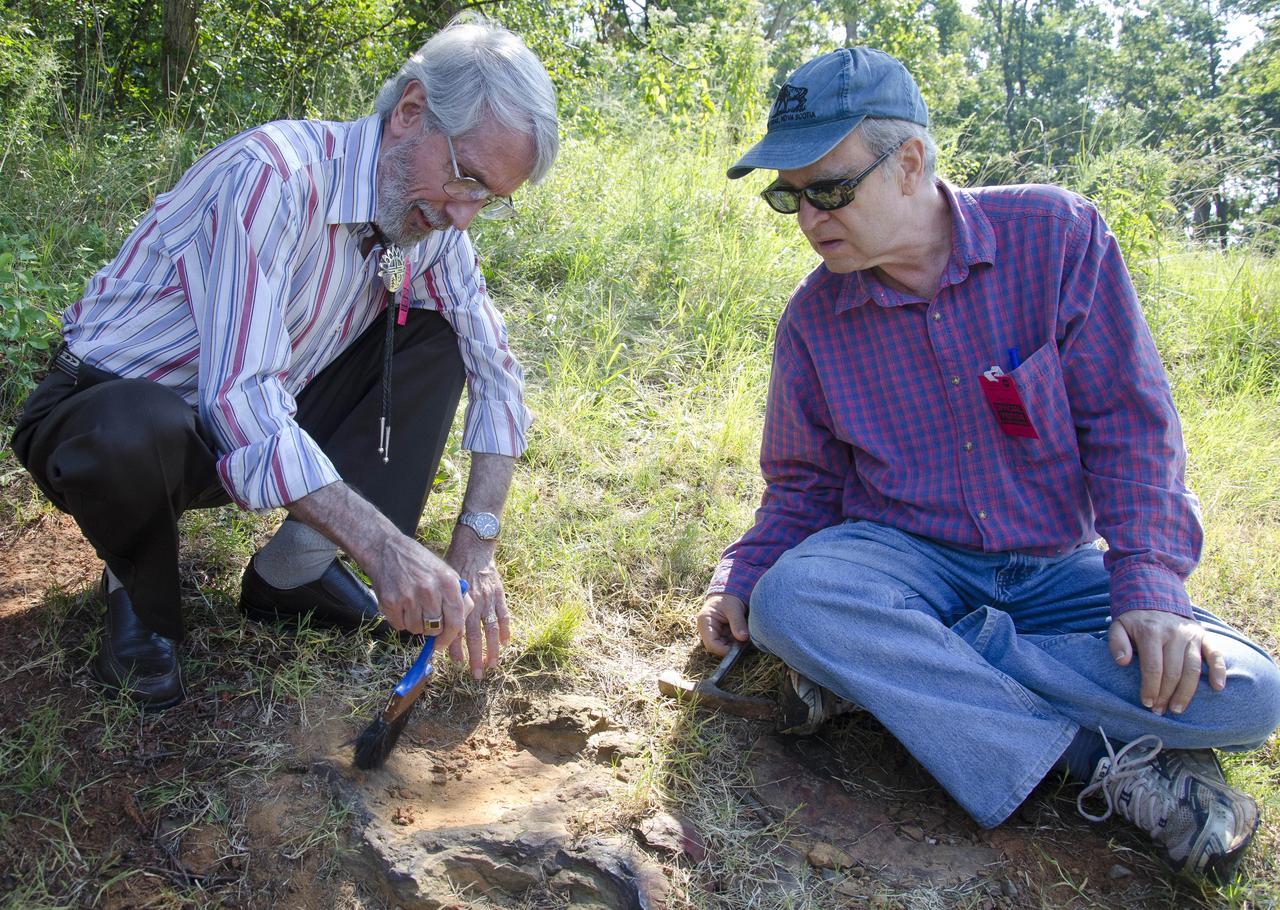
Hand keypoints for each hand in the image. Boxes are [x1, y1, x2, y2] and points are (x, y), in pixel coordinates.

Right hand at [368, 533, 471, 650]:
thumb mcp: (446, 574)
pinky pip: (399, 626)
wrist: (387, 550)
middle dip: (432, 630)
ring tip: (413, 606)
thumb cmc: (421, 564)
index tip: (443, 643)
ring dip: (415, 624)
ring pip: (417, 630)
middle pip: (435, 629)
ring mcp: (408, 597)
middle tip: (427, 619)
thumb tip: (460, 629)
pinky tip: (401, 604)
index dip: (450, 637)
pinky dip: (400, 621)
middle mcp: (429, 590)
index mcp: (448, 583)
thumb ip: (458, 599)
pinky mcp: (390, 602)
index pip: (456, 621)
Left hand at [445, 530, 509, 677]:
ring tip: (492, 665)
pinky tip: (505, 643)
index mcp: (458, 602)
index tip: (456, 664)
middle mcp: (473, 603)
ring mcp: (488, 599)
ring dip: (492, 650)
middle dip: (475, 657)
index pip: (456, 631)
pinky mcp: (500, 594)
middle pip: (475, 635)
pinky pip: (504, 615)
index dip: (456, 649)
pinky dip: (505, 630)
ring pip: (491, 629)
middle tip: (475, 674)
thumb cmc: (454, 566)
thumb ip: (442, 605)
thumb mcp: (443, 584)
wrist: (473, 547)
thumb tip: (433, 627)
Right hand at [698, 593, 748, 655]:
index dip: (724, 650)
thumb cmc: (728, 598)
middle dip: (731, 648)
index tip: (738, 648)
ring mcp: (713, 633)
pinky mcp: (720, 635)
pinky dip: (736, 642)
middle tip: (745, 642)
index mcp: (705, 622)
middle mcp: (707, 630)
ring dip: (734, 645)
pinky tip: (742, 635)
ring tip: (744, 636)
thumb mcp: (734, 608)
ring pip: (724, 647)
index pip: (711, 644)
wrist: (728, 593)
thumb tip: (744, 638)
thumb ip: (738, 623)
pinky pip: (728, 643)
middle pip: (717, 647)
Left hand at [1110, 608, 1226, 714]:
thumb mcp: (1118, 627)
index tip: (1147, 703)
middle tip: (1160, 711)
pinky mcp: (1204, 636)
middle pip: (1173, 672)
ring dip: (1187, 692)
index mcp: (1151, 632)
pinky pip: (1215, 654)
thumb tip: (1122, 662)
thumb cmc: (1135, 620)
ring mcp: (1191, 635)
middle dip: (1166, 695)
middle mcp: (1174, 633)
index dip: (1151, 688)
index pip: (1153, 667)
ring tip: (1178, 709)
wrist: (1156, 598)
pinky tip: (1218, 687)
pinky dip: (1219, 670)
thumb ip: (1117, 643)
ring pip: (1193, 669)